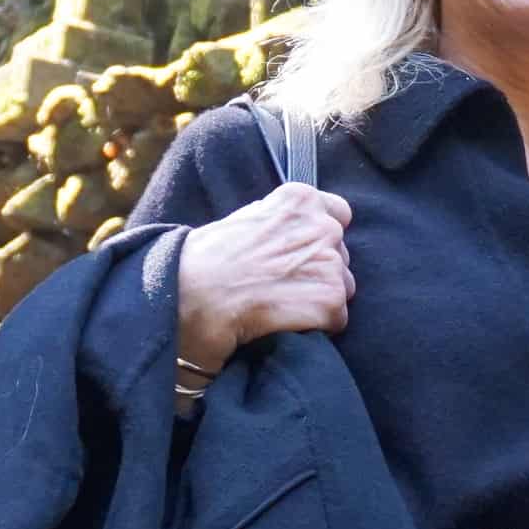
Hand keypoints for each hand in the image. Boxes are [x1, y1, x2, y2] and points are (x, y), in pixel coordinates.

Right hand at [172, 182, 351, 372]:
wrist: (187, 295)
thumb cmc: (203, 261)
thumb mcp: (245, 220)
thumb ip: (280, 221)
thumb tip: (296, 233)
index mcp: (300, 200)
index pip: (338, 215)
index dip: (318, 241)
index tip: (297, 256)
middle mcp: (322, 226)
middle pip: (340, 256)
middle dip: (318, 272)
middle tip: (280, 287)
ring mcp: (329, 262)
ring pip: (341, 288)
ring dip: (318, 300)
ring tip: (280, 307)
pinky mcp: (329, 299)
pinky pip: (337, 319)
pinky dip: (315, 328)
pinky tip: (283, 323)